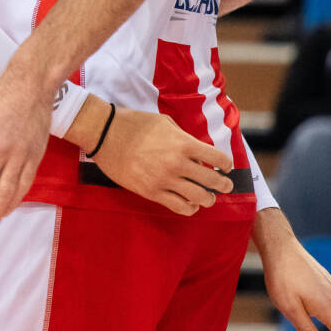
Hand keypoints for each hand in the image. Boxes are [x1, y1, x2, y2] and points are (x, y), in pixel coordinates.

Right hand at [89, 106, 234, 214]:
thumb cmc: (134, 123)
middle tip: (225, 185)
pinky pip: (179, 207)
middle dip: (224, 185)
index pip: (218, 158)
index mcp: (183, 143)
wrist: (104, 133)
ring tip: (208, 198)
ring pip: (199, 198)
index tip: (226, 167)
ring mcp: (164, 179)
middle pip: (213, 181)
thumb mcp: (164, 122)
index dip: (226, 164)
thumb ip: (184, 137)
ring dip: (208, 199)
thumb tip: (197, 155)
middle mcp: (177, 163)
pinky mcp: (151, 192)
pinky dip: (190, 208)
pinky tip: (190, 204)